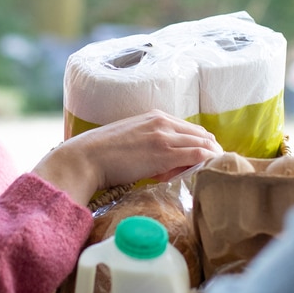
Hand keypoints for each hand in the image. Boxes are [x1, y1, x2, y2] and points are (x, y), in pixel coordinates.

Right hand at [33, 110, 220, 206]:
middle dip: (208, 153)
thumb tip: (165, 165)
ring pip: (204, 145)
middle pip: (202, 135)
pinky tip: (204, 174)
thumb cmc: (102, 155)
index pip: (190, 129)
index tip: (196, 163)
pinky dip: (206, 163)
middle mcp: (163, 121)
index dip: (197, 146)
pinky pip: (198, 155)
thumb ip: (150, 146)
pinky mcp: (165, 152)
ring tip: (205, 176)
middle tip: (204, 172)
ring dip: (209, 160)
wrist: (85, 158)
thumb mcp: (131, 142)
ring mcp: (164, 135)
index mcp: (155, 116)